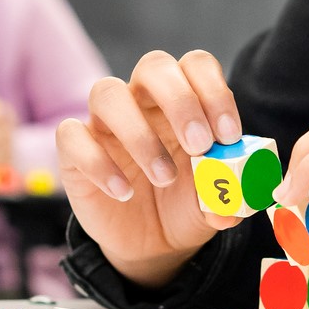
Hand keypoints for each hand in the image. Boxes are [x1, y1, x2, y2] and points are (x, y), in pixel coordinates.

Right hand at [56, 50, 243, 287]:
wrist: (152, 243)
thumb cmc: (185, 206)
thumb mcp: (215, 204)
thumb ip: (229, 197)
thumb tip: (237, 197)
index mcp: (183, 100)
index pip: (196, 65)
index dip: (215, 92)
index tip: (229, 136)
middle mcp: (142, 100)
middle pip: (154, 65)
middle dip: (180, 101)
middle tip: (199, 145)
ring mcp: (104, 122)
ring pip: (107, 93)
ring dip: (140, 134)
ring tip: (165, 177)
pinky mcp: (74, 149)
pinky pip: (72, 136)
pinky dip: (98, 163)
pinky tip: (124, 192)